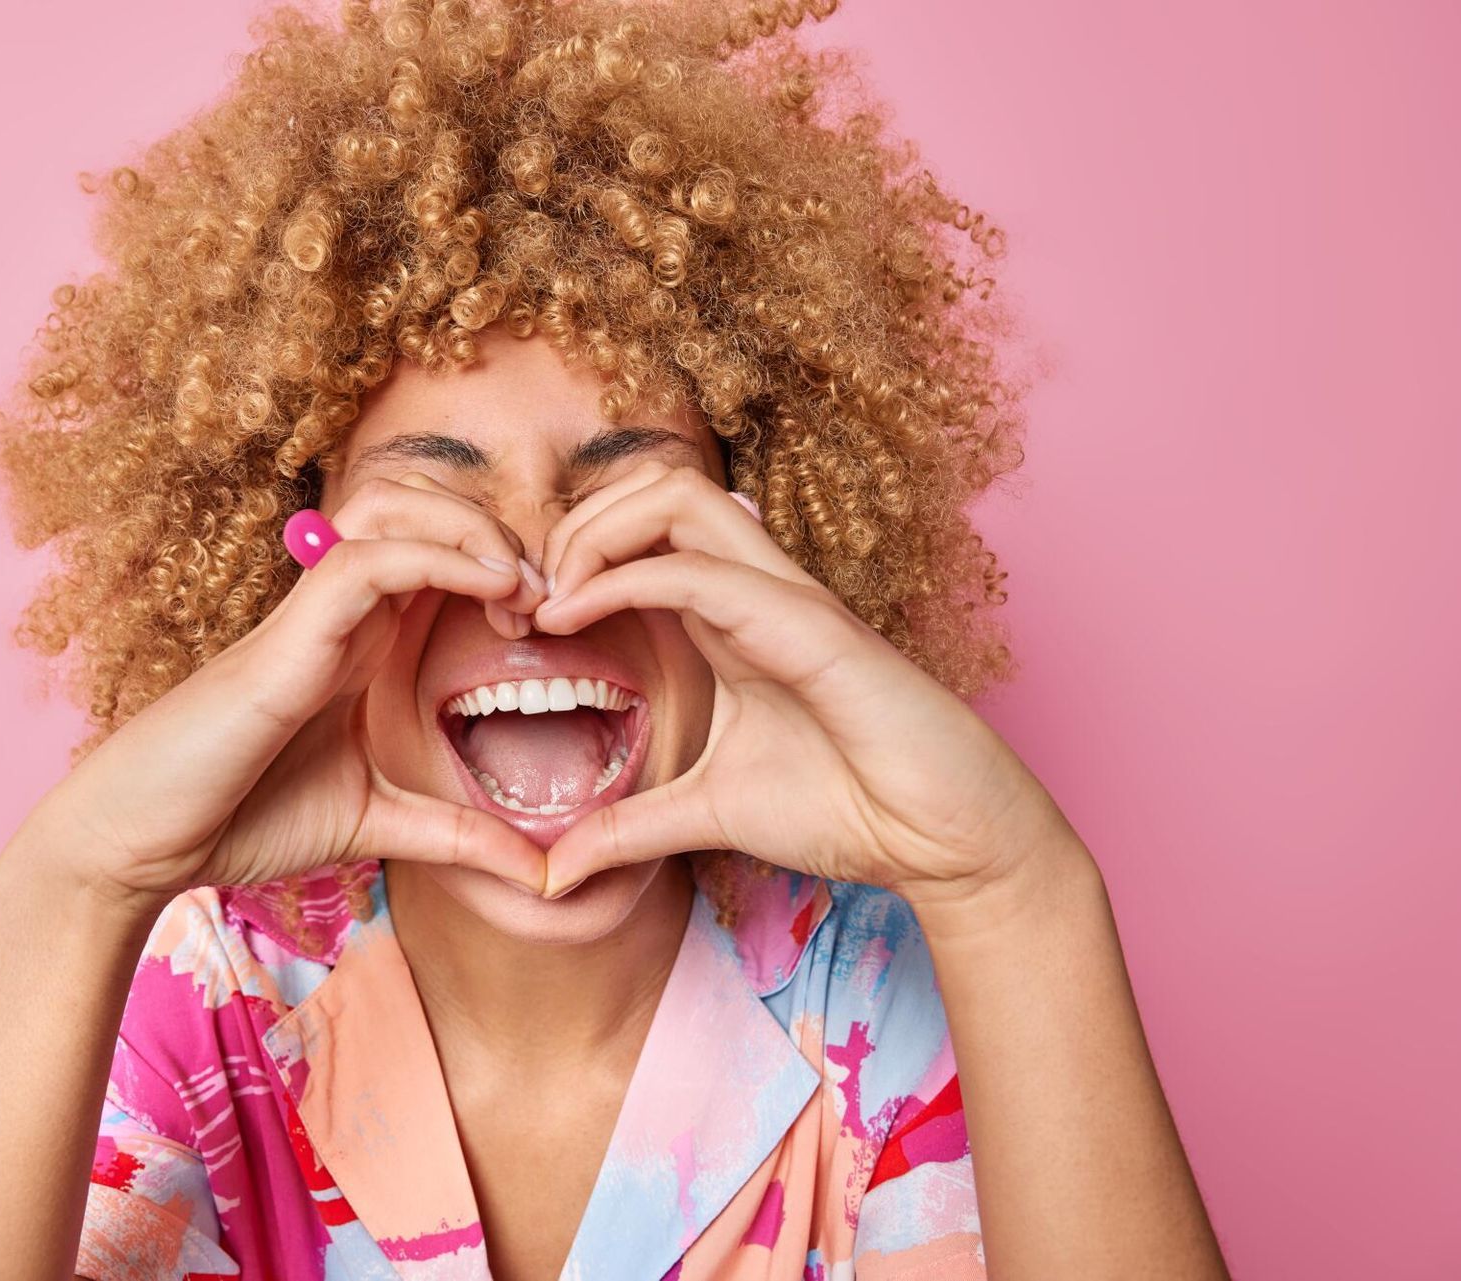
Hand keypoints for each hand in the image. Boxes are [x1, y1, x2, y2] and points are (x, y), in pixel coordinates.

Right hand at [23, 474, 552, 909]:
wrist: (142, 843)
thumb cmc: (241, 820)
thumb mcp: (378, 825)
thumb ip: (458, 837)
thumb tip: (545, 874)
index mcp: (363, 639)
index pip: (440, 554)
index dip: (505, 565)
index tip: (554, 624)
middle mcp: (341, 610)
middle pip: (423, 505)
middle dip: (498, 530)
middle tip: (546, 600)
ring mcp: (312, 614)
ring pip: (396, 507)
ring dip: (472, 529)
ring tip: (521, 588)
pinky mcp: (290, 635)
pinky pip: (368, 560)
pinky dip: (439, 556)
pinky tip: (493, 589)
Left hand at [532, 463, 1073, 901]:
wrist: (942, 839)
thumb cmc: (848, 807)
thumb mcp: (705, 814)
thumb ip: (628, 828)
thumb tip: (554, 869)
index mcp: (730, 615)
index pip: (642, 530)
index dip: (569, 557)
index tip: (518, 627)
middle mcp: (753, 589)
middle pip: (653, 485)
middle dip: (573, 525)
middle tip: (524, 603)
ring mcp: (783, 599)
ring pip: (676, 495)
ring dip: (593, 534)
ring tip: (548, 603)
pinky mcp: (809, 627)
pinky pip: (704, 570)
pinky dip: (624, 578)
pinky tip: (574, 619)